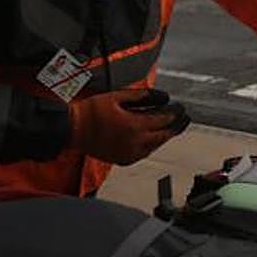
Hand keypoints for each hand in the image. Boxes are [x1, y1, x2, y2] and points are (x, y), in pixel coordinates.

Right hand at [69, 88, 187, 164]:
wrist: (71, 129)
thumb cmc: (92, 111)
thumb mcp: (118, 96)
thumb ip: (144, 96)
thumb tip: (164, 97)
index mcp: (135, 126)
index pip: (164, 120)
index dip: (175, 113)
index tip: (181, 107)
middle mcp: (135, 143)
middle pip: (164, 135)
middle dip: (176, 126)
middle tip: (185, 118)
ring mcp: (129, 154)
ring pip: (156, 146)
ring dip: (165, 136)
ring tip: (173, 127)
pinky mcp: (123, 160)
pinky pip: (145, 153)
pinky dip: (153, 145)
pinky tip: (155, 138)